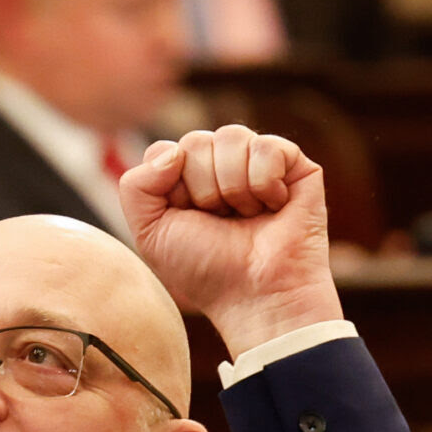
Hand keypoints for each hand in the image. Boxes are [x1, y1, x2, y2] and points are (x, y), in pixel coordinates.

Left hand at [120, 125, 341, 355]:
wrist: (256, 295)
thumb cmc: (206, 269)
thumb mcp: (151, 232)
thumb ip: (135, 185)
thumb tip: (174, 151)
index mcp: (187, 178)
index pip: (167, 150)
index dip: (173, 187)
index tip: (189, 220)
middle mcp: (222, 165)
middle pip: (196, 141)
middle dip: (204, 189)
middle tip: (221, 221)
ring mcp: (259, 163)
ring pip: (232, 136)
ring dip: (233, 187)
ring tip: (247, 216)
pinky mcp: (295, 166)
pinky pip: (268, 146)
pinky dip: (265, 183)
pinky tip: (273, 207)